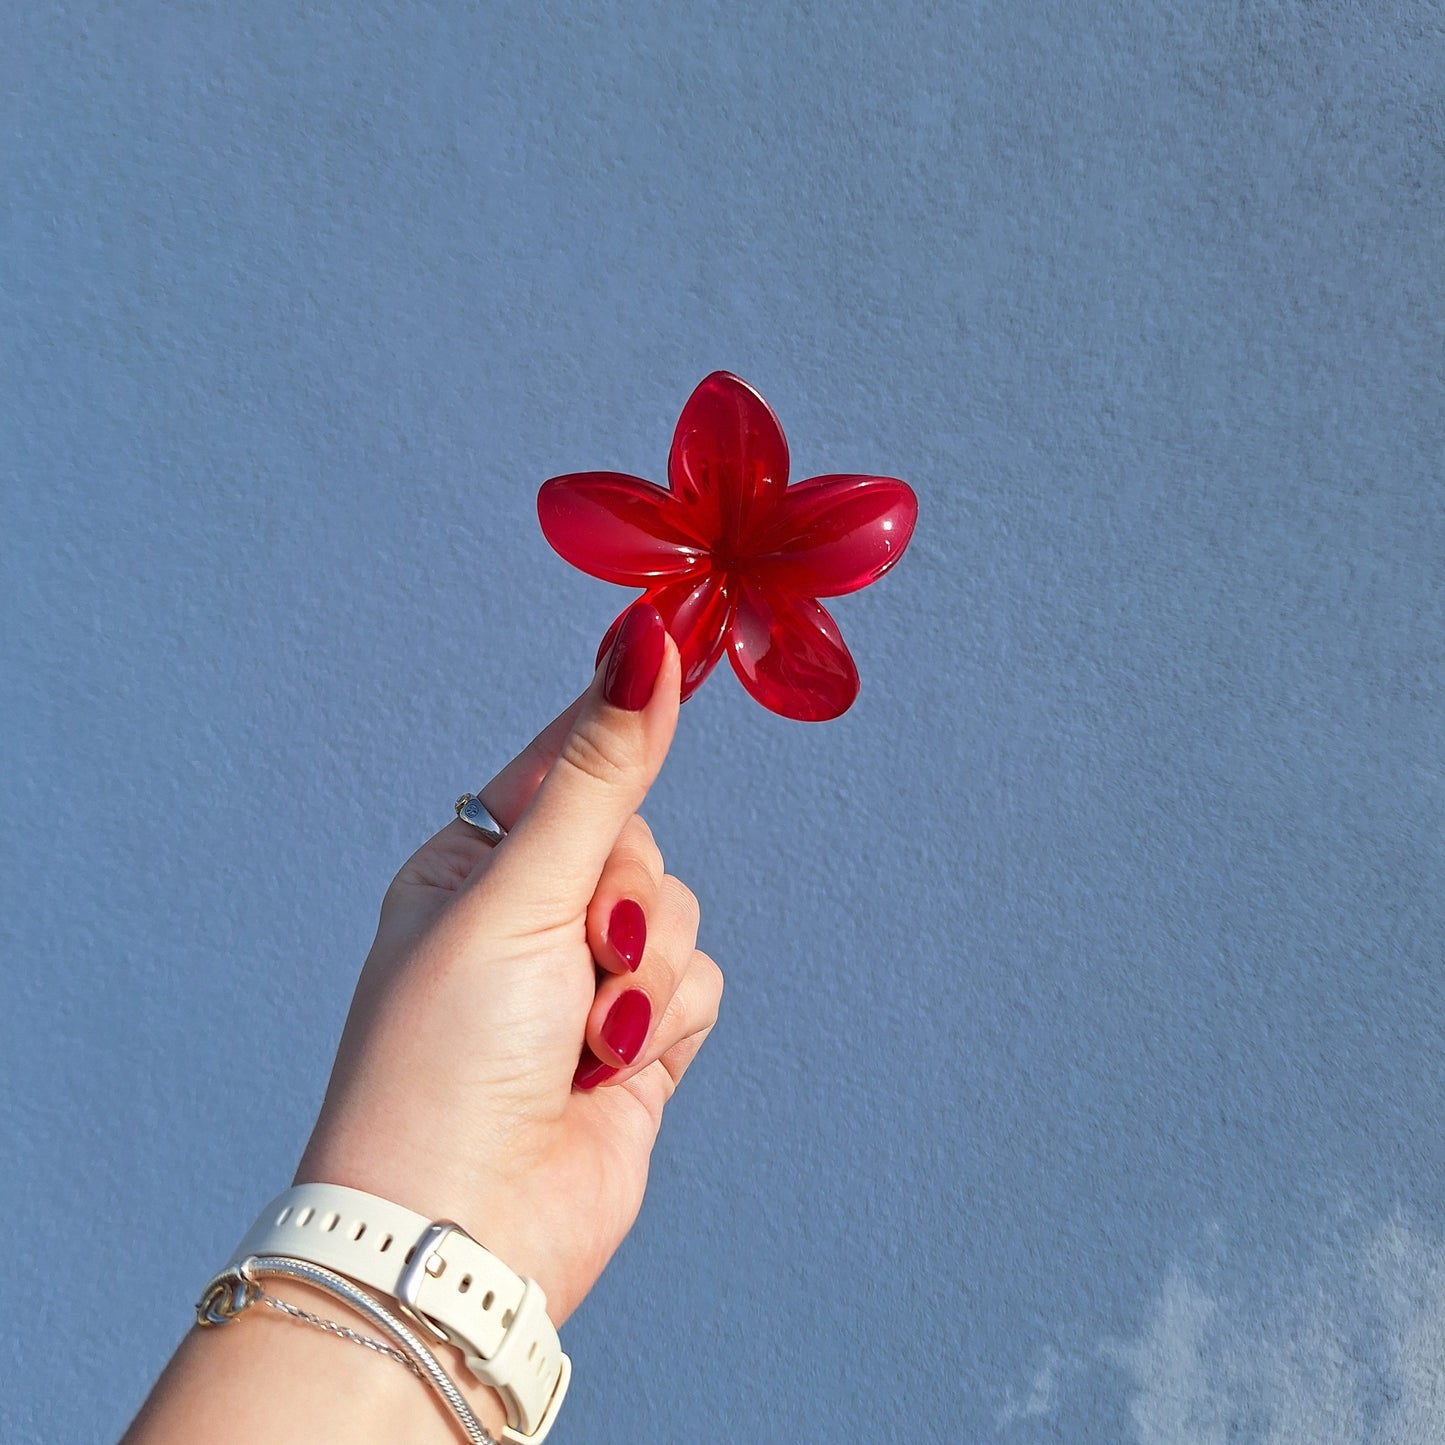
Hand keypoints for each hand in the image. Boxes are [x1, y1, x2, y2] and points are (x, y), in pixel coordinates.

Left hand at [295, 602, 723, 1329]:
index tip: (673, 642)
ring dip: (644, 967)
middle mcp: (530, 915)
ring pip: (678, 911)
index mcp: (473, 865)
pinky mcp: (639, 1041)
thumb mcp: (517, 892)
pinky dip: (665, 1018)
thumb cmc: (448, 1052)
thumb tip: (642, 643)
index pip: (565, 764)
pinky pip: (698, 980)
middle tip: (583, 947)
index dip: (617, 719)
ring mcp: (586, 981)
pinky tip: (611, 1068)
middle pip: (638, 841)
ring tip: (587, 1030)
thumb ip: (599, 774)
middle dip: (623, 893)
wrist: (462, 1228)